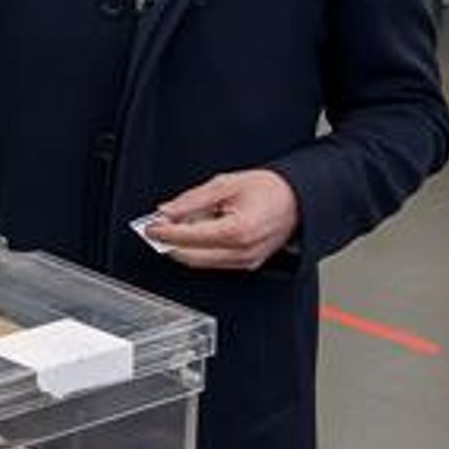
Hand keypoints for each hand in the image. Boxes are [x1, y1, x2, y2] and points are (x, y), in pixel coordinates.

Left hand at [145, 169, 299, 270]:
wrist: (299, 200)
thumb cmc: (269, 189)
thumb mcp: (225, 184)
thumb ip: (192, 200)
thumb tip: (166, 210)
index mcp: (237, 231)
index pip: (189, 238)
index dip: (164, 232)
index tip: (149, 226)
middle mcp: (242, 252)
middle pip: (190, 257)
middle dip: (169, 243)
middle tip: (156, 226)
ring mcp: (246, 262)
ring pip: (200, 262)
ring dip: (183, 248)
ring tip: (176, 226)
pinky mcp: (247, 264)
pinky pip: (214, 262)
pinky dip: (199, 250)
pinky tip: (197, 232)